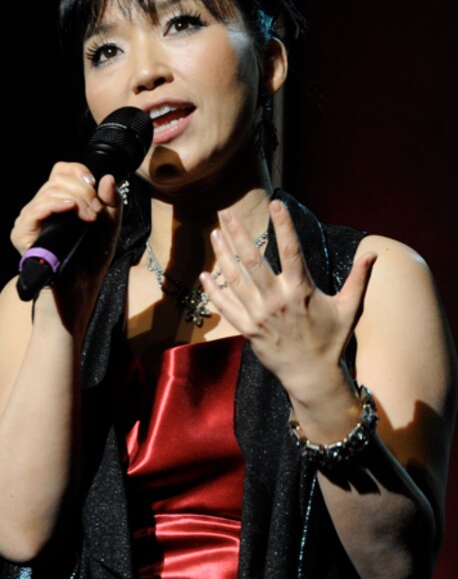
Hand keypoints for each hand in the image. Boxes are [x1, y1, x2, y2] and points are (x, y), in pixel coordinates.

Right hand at [11, 162, 122, 295]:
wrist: (80, 290)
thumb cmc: (91, 260)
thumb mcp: (109, 226)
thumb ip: (112, 202)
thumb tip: (107, 178)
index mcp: (59, 201)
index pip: (61, 170)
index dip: (79, 172)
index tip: (95, 186)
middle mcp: (41, 207)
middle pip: (57, 179)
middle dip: (83, 191)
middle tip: (96, 212)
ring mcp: (30, 220)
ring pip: (49, 192)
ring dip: (76, 200)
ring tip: (89, 219)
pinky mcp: (22, 235)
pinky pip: (35, 210)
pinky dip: (54, 205)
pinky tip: (69, 208)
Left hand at [199, 200, 376, 403]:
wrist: (312, 376)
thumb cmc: (332, 340)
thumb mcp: (350, 308)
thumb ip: (359, 279)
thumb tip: (374, 253)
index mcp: (301, 290)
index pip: (291, 250)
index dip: (283, 225)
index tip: (275, 203)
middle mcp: (277, 300)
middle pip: (253, 261)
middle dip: (238, 234)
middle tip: (226, 212)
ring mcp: (259, 315)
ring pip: (235, 279)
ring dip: (223, 254)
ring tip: (215, 233)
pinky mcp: (247, 329)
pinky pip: (226, 306)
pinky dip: (213, 290)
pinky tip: (204, 274)